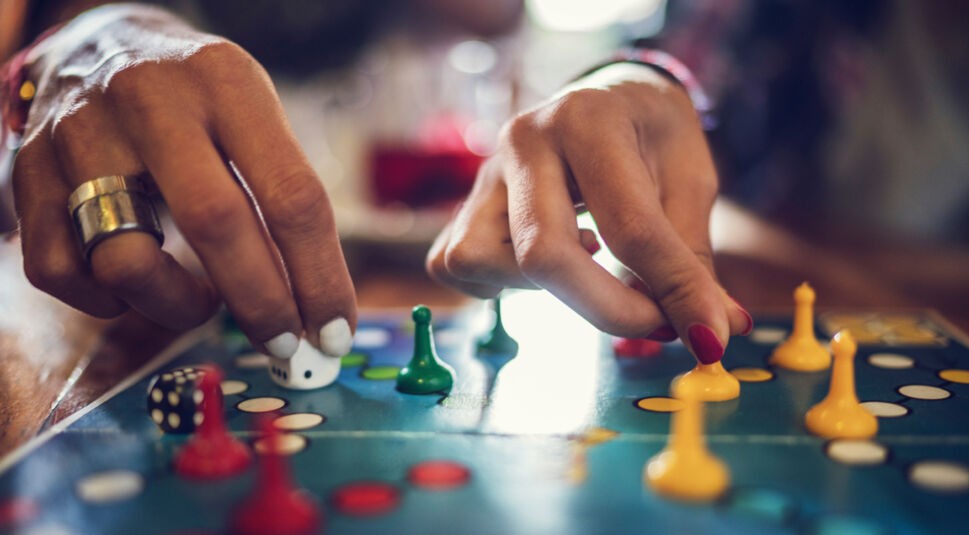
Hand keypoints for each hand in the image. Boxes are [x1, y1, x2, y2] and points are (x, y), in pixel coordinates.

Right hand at [13, 5, 355, 356]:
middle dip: (262, 304)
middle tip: (286, 346)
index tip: (334, 331)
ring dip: (177, 307)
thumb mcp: (253, 114)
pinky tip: (138, 284)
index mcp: (225, 83)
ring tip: (202, 300)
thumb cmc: (197, 100)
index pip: (291, 194)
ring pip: (126, 261)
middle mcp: (150, 101)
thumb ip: (282, 196)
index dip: (319, 276)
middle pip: (215, 224)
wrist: (98, 44)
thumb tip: (317, 308)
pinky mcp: (27, 171)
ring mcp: (79, 134)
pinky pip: (62, 272)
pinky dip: (108, 302)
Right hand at [427, 63, 750, 362]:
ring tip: (587, 265)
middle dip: (605, 309)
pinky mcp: (462, 203)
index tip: (707, 338)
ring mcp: (484, 172)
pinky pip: (456, 265)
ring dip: (542, 290)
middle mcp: (523, 140)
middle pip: (542, 253)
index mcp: (588, 119)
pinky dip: (499, 283)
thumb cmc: (653, 137)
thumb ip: (690, 258)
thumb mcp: (689, 182)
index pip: (628, 225)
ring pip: (479, 260)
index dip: (672, 292)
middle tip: (656, 325)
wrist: (610, 97)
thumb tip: (713, 334)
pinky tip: (548, 263)